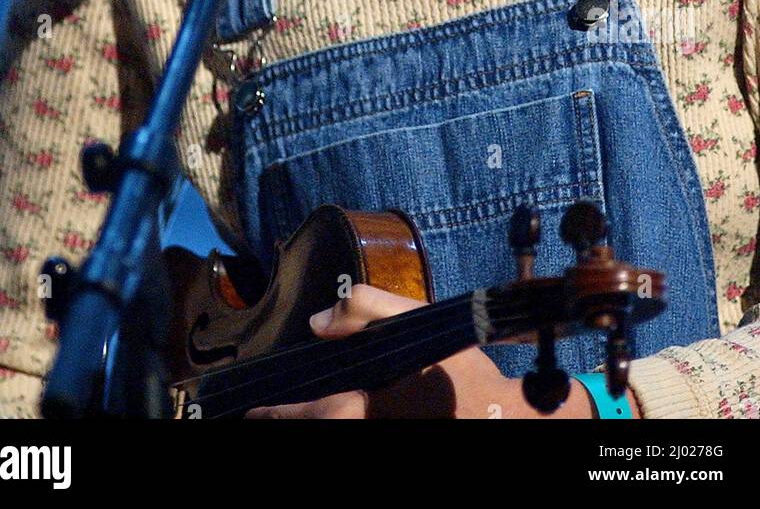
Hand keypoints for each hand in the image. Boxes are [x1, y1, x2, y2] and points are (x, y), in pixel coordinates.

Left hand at [243, 283, 598, 418]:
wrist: (508, 419)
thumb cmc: (462, 372)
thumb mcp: (418, 325)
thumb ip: (366, 310)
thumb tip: (317, 320)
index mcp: (364, 406)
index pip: (305, 413)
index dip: (274, 413)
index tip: (252, 412)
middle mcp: (368, 434)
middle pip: (316, 432)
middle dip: (288, 423)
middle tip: (266, 418)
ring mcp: (381, 444)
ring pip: (335, 437)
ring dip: (314, 427)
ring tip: (293, 418)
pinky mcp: (397, 449)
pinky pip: (356, 440)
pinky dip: (339, 429)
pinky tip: (337, 419)